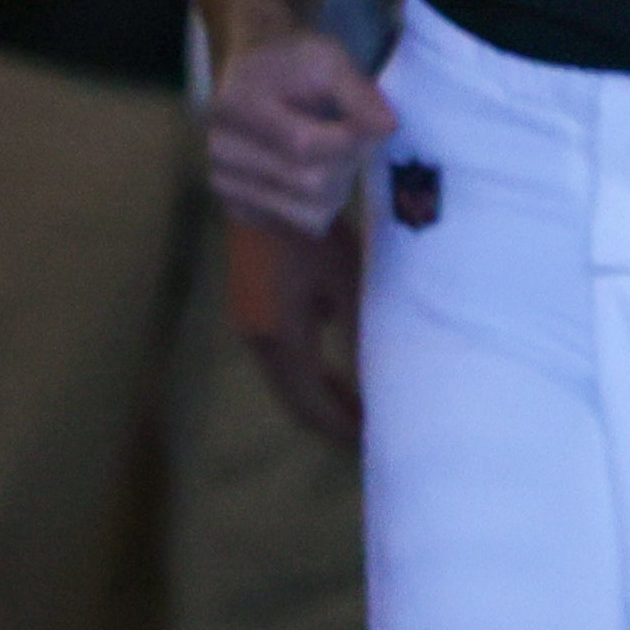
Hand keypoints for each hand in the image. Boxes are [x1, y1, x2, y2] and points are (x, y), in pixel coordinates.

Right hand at [206, 26, 398, 236]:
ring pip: (308, 216)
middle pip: (310, 185)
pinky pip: (296, 227)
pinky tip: (307, 172)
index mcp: (235, 107)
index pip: (304, 145)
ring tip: (329, 156)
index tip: (371, 125)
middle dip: (347, 165)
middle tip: (352, 139)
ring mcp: (224, 184)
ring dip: (335, 190)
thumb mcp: (327, 60)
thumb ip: (357, 93)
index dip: (350, 141)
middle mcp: (220, 152)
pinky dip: (314, 206)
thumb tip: (387, 127)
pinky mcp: (235, 208)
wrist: (254, 73)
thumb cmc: (292, 65)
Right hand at [226, 212, 362, 445]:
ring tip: (356, 400)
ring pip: (285, 379)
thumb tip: (380, 386)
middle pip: (295, 401)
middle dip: (330, 420)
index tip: (374, 442)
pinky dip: (305, 370)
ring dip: (317, 395)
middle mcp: (258, 341)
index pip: (314, 408)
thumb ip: (361, 339)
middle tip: (368, 429)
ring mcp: (248, 323)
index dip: (343, 430)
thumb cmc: (313, 235)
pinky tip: (331, 357)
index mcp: (282, 343)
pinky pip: (278, 356)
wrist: (265, 188)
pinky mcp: (249, 304)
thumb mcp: (348, 285)